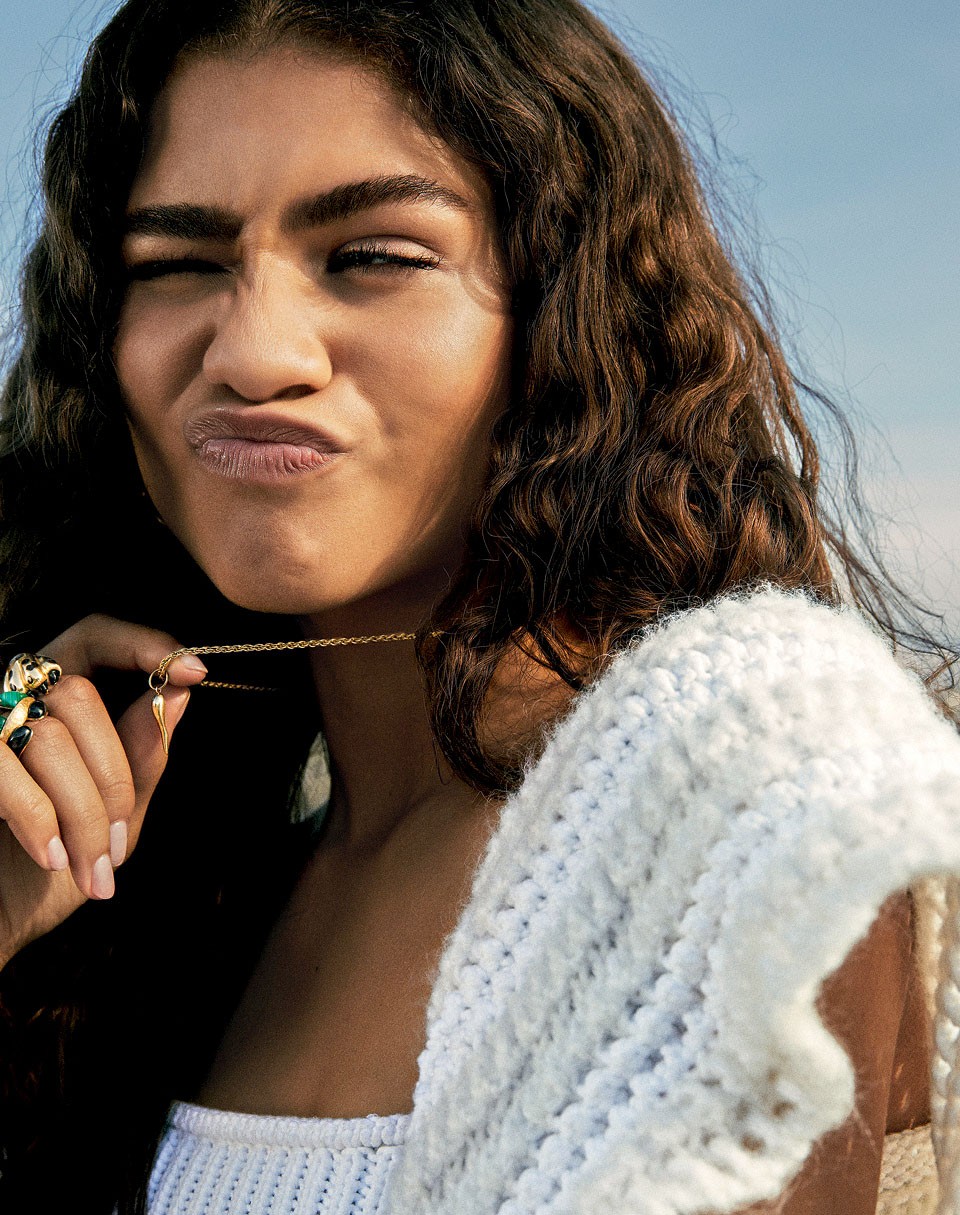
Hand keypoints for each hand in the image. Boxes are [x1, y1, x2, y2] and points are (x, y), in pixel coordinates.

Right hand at [0, 615, 206, 967]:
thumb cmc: (48, 872)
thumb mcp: (117, 815)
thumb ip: (143, 755)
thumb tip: (179, 694)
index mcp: (50, 698)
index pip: (93, 637)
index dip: (141, 645)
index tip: (193, 672)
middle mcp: (9, 699)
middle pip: (79, 697)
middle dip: (113, 776)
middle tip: (119, 844)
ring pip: (51, 737)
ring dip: (83, 811)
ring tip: (92, 867)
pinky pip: (6, 771)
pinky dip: (38, 817)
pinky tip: (51, 857)